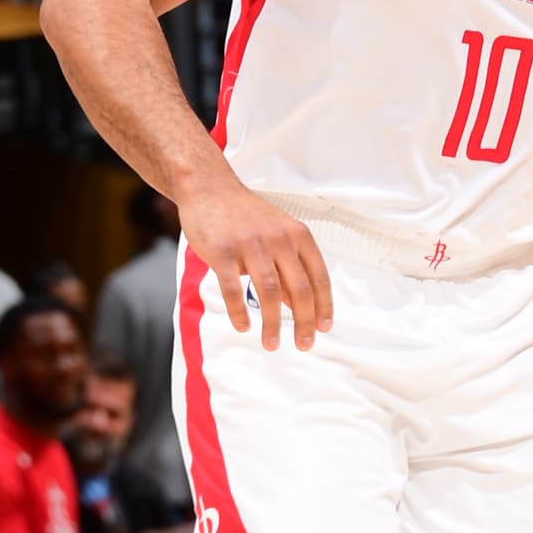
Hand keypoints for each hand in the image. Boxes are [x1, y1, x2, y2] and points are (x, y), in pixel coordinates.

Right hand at [180, 173, 333, 352]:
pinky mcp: (223, 252)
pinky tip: (244, 326)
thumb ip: (289, 266)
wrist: (209, 189)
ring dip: (273, 324)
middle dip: (304, 322)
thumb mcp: (277, 234)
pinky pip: (234, 289)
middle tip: (303, 344)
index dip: (324, 305)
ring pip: (269, 293)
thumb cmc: (245, 216)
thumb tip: (299, 305)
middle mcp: (278, 239)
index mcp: (297, 235)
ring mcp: (250, 245)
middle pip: (299, 289)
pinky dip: (239, 312)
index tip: (323, 328)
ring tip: (271, 343)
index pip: (318, 276)